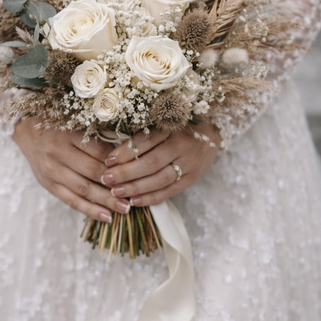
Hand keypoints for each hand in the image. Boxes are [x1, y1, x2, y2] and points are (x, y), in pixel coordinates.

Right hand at [12, 118, 131, 222]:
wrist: (29, 134)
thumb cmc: (60, 128)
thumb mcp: (76, 126)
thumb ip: (97, 138)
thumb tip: (126, 156)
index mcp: (68, 133)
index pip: (99, 150)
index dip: (118, 162)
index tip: (135, 170)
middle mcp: (58, 152)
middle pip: (92, 171)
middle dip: (115, 185)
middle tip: (134, 194)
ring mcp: (52, 170)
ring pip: (83, 189)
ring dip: (106, 201)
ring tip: (124, 209)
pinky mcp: (49, 185)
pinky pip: (71, 201)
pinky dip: (90, 210)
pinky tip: (106, 216)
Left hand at [100, 123, 220, 207]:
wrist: (214, 131)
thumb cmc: (180, 123)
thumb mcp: (165, 119)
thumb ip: (145, 131)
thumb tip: (114, 148)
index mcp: (173, 125)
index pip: (146, 140)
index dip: (125, 152)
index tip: (108, 160)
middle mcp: (183, 144)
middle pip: (151, 162)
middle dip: (126, 173)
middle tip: (106, 178)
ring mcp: (190, 163)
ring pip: (159, 179)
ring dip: (136, 187)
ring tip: (116, 192)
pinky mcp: (193, 178)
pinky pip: (170, 191)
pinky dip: (151, 197)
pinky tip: (135, 201)